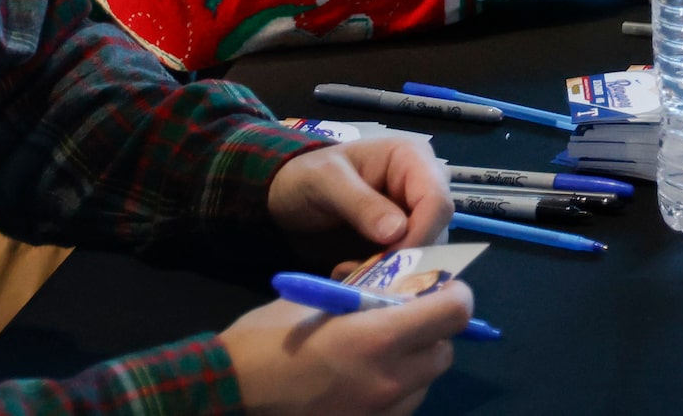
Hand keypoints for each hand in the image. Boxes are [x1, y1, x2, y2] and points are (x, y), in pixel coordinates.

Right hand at [221, 282, 468, 415]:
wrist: (227, 393)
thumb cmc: (268, 339)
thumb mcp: (320, 298)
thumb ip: (369, 291)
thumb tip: (403, 279)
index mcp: (378, 339)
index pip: (455, 312)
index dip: (454, 294)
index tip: (437, 287)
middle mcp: (389, 380)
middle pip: (444, 351)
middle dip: (433, 330)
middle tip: (404, 318)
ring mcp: (380, 413)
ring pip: (425, 382)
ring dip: (415, 362)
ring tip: (378, 351)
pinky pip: (401, 407)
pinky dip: (395, 390)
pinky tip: (363, 379)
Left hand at [268, 138, 451, 261]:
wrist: (284, 196)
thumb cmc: (305, 176)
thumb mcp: (325, 181)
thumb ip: (360, 203)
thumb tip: (398, 232)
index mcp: (412, 159)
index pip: (437, 200)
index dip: (422, 234)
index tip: (391, 262)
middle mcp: (421, 186)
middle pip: (436, 230)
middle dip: (406, 258)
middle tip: (367, 275)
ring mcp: (412, 215)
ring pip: (425, 252)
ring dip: (391, 271)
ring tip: (350, 273)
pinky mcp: (399, 241)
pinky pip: (405, 264)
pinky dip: (382, 276)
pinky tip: (352, 276)